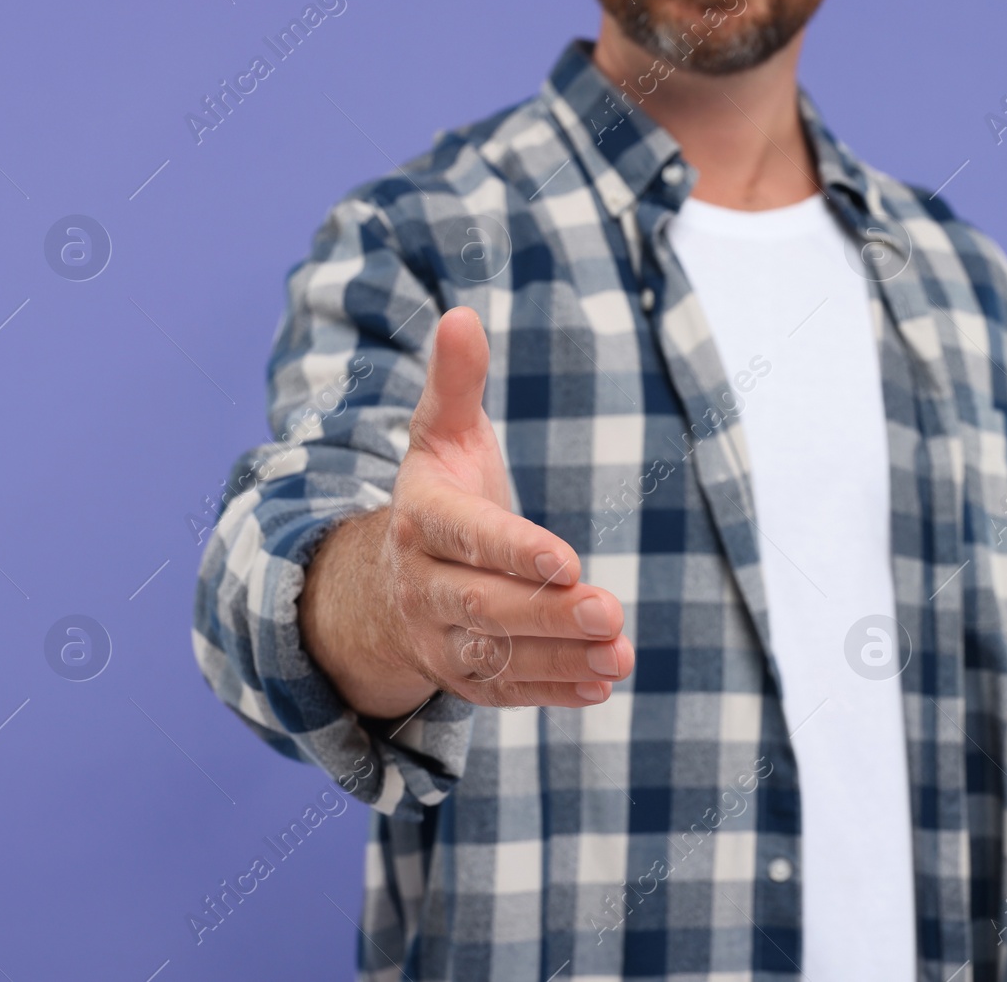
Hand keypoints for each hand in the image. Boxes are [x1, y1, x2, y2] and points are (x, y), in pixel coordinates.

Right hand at [299, 307, 632, 716]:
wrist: (383, 582)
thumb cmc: (438, 494)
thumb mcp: (440, 436)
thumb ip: (455, 383)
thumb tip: (462, 315)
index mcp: (421, 520)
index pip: (467, 538)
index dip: (512, 549)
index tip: (566, 558)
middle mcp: (422, 585)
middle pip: (484, 607)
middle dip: (547, 614)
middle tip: (612, 611)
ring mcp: (439, 638)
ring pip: (498, 657)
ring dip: (561, 658)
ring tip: (622, 655)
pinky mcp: (463, 678)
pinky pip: (506, 692)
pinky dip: (552, 692)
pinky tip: (602, 684)